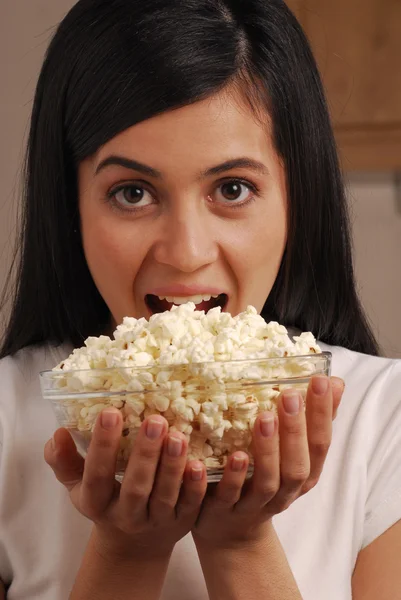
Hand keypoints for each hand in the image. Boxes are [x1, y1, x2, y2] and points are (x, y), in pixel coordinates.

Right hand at [44, 413, 207, 559]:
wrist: (134, 544)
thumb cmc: (105, 500)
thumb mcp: (79, 485)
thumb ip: (64, 460)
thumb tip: (57, 433)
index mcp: (97, 503)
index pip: (96, 476)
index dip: (102, 446)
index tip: (110, 412)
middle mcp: (126, 515)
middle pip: (136, 487)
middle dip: (145, 454)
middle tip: (154, 420)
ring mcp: (156, 520)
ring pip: (165, 495)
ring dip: (172, 466)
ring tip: (178, 435)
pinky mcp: (182, 522)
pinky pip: (190, 505)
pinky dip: (195, 486)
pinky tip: (199, 463)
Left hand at [192, 375, 343, 548]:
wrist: (230, 530)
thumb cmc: (264, 477)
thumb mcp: (291, 451)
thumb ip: (310, 419)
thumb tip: (336, 381)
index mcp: (304, 474)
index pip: (320, 443)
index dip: (323, 414)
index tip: (320, 381)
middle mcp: (285, 492)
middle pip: (298, 466)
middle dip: (296, 430)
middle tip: (290, 395)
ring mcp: (255, 504)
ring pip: (267, 482)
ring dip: (268, 450)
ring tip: (263, 418)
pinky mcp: (226, 510)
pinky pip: (228, 495)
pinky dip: (230, 475)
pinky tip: (228, 455)